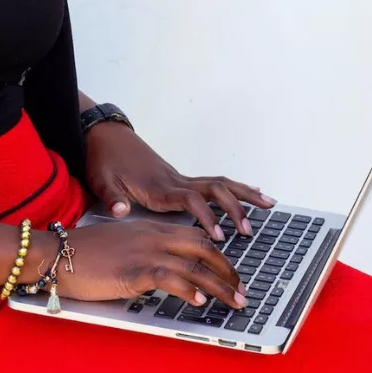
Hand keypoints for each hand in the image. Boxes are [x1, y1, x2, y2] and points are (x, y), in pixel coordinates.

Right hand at [48, 220, 246, 307]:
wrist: (56, 253)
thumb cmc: (82, 252)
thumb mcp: (120, 244)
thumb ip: (143, 250)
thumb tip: (160, 269)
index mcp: (150, 228)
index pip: (194, 237)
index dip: (217, 254)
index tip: (229, 271)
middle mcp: (153, 237)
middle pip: (203, 248)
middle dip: (227, 270)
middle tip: (241, 289)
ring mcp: (145, 252)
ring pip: (194, 266)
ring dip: (220, 285)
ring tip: (234, 301)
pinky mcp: (134, 270)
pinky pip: (170, 278)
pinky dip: (189, 290)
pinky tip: (200, 301)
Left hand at [85, 122, 276, 240]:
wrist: (104, 136)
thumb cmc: (104, 160)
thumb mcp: (102, 181)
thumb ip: (113, 198)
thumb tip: (120, 211)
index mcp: (158, 187)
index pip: (191, 200)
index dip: (206, 217)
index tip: (218, 236)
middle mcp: (175, 181)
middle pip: (214, 190)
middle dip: (235, 208)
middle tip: (250, 229)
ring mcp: (179, 178)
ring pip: (219, 184)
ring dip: (244, 194)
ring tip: (269, 204)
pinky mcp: (178, 178)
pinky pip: (212, 183)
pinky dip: (234, 188)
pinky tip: (250, 192)